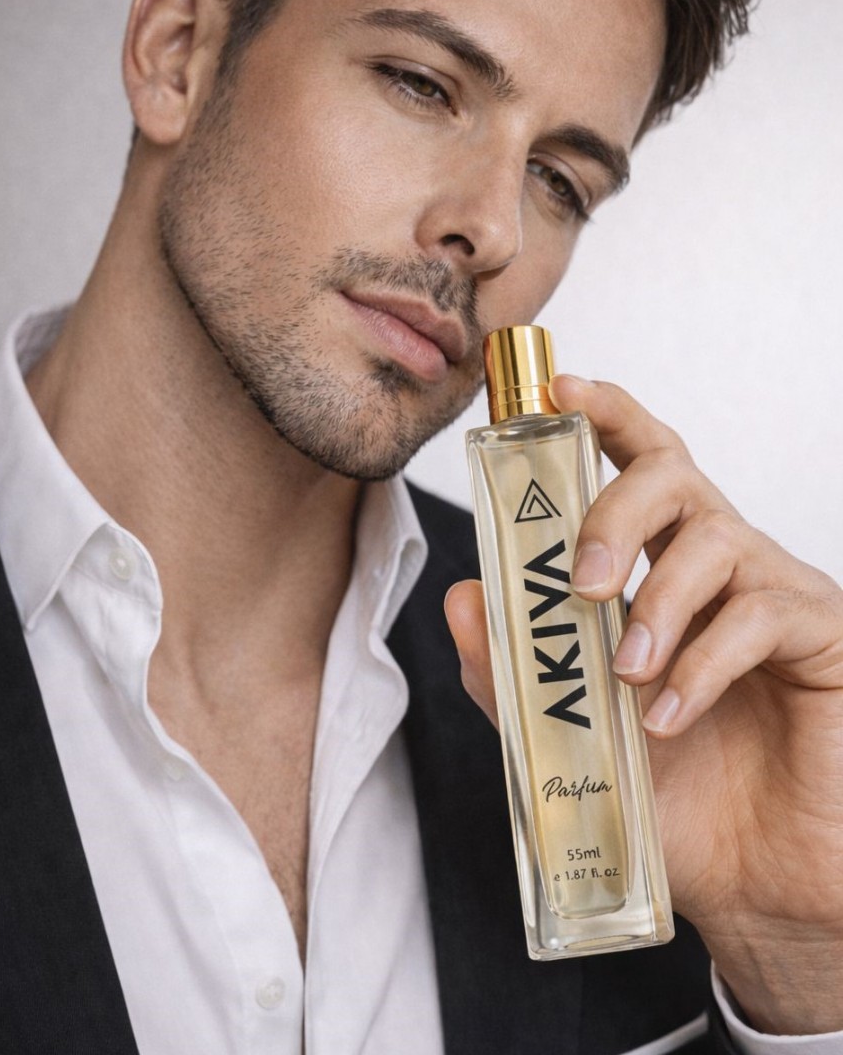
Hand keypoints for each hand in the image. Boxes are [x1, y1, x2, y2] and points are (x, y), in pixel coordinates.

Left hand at [446, 374, 842, 1034]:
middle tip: (580, 581)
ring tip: (624, 674)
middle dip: (615, 510)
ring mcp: (774, 591)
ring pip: (717, 538)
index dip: (604, 413)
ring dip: (658, 604)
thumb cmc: (672, 790)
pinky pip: (759, 615)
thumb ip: (511, 665)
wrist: (753, 876)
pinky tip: (666, 717)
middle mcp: (719, 559)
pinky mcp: (820, 633)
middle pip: (673, 473)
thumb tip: (459, 597)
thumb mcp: (569, 726)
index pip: (636, 461)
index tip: (559, 389)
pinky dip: (700, 665)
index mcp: (660, 563)